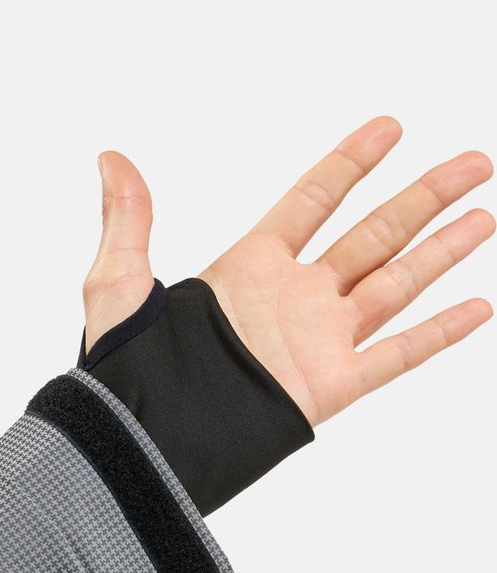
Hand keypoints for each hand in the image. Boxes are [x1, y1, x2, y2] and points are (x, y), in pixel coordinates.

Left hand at [83, 119, 492, 426]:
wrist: (145, 444)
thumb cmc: (125, 376)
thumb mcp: (116, 286)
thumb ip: (127, 221)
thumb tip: (112, 158)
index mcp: (249, 267)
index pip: (313, 201)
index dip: (351, 163)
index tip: (390, 127)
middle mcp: (294, 298)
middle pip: (374, 234)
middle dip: (425, 196)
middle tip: (474, 161)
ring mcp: (318, 341)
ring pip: (396, 284)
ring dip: (442, 250)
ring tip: (484, 215)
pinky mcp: (330, 386)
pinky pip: (397, 356)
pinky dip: (439, 333)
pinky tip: (477, 307)